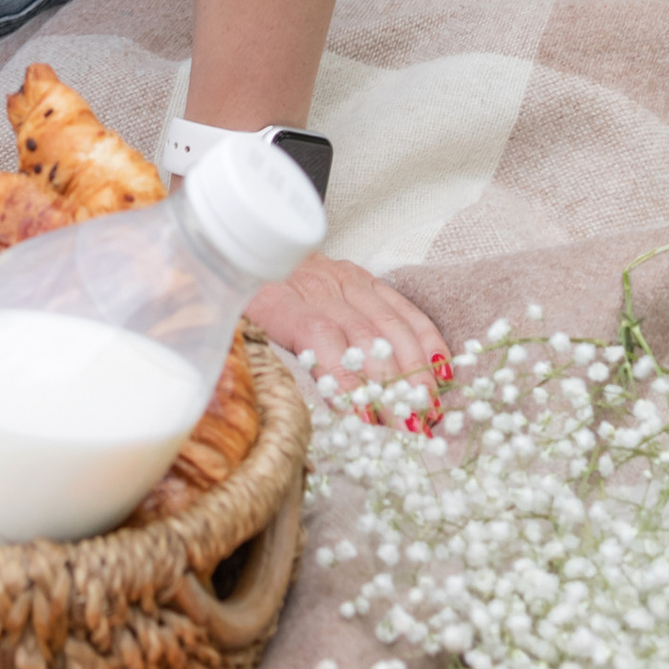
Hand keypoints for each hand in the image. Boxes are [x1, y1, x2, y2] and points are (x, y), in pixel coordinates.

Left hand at [247, 253, 450, 404]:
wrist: (243, 239)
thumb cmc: (237, 299)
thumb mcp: (227, 325)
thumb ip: (244, 357)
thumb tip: (268, 410)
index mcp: (275, 297)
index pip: (318, 335)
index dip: (345, 377)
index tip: (363, 419)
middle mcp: (314, 284)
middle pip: (361, 335)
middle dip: (388, 386)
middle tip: (407, 429)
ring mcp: (343, 277)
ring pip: (388, 323)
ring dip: (413, 370)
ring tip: (428, 410)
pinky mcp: (362, 277)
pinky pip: (401, 306)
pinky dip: (425, 339)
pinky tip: (441, 370)